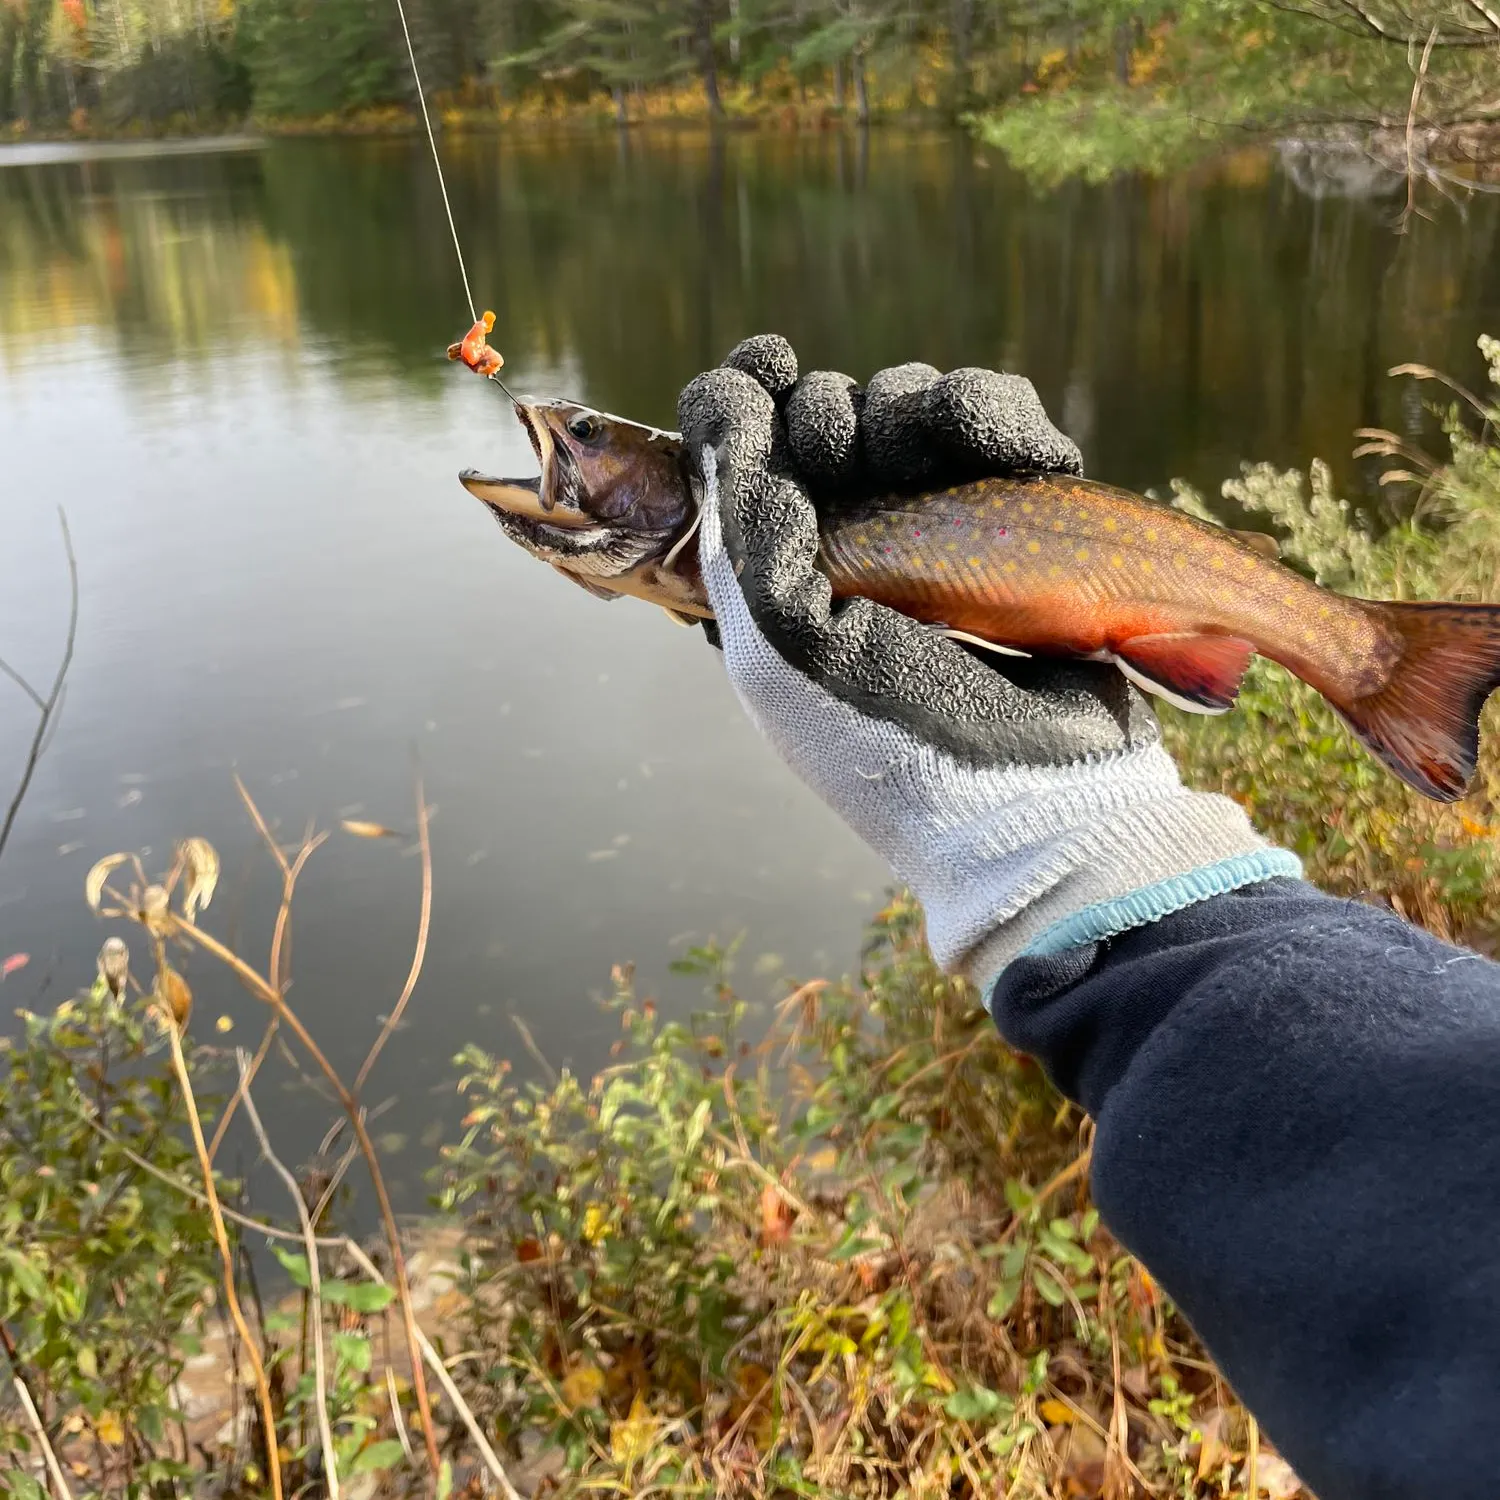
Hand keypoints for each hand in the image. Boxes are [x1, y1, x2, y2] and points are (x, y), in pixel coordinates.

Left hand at [678, 336, 1297, 993]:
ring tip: (950, 451)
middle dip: (836, 414)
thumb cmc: (889, 741)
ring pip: (909, 408)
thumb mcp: (781, 651)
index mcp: (774, 576)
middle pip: (824, 415)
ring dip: (919, 407)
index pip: (741, 455)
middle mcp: (848, 545)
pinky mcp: (1016, 521)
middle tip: (856, 458)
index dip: (742, 399)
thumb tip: (730, 411)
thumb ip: (742, 531)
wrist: (1034, 803)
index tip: (766, 367)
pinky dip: (1003, 417)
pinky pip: (998, 427)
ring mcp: (934, 532)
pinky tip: (1023, 450)